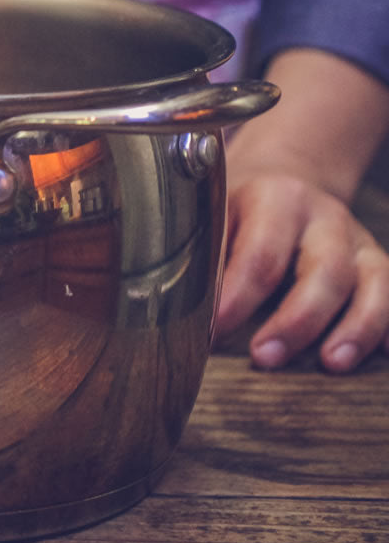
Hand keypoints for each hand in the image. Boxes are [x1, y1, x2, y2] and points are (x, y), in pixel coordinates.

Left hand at [214, 49, 388, 372]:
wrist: (288, 178)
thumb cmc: (236, 208)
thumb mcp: (213, 213)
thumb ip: (205, 254)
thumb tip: (174, 306)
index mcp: (274, 200)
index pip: (259, 252)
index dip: (238, 295)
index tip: (214, 330)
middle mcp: (324, 218)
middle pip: (323, 270)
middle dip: (296, 318)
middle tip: (265, 356)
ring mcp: (358, 243)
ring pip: (372, 284)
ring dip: (355, 328)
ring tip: (332, 364)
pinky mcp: (378, 264)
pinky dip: (386, 327)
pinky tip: (377, 356)